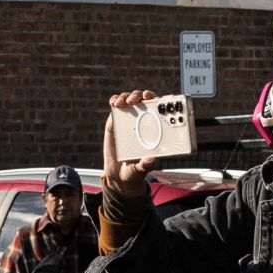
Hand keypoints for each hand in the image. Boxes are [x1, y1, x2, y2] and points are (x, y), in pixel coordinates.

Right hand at [98, 92, 159, 214]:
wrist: (118, 176)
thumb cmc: (135, 171)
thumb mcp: (141, 169)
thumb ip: (146, 165)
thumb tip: (152, 159)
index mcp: (154, 130)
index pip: (159, 110)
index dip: (159, 101)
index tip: (156, 99)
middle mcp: (142, 122)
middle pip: (144, 101)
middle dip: (140, 96)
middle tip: (136, 100)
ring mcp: (128, 120)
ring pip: (129, 101)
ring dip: (127, 96)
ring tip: (122, 102)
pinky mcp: (115, 123)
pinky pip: (116, 107)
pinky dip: (115, 100)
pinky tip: (114, 103)